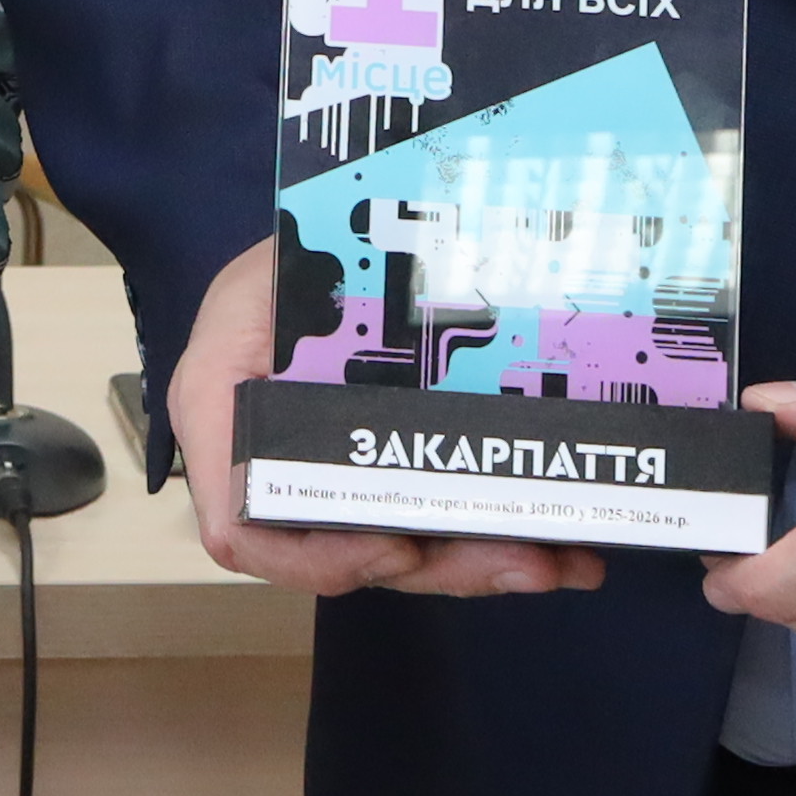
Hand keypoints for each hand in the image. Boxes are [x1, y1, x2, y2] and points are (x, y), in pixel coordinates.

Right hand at [166, 238, 603, 602]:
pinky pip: (439, 521)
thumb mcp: (266, 275)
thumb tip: (347, 378)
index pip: (244, 529)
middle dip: (444, 568)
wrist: (340, 228)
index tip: (399, 544)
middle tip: (524, 560)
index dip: (318, 558)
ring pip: (409, 550)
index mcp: (228, 423)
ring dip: (486, 563)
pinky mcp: (397, 470)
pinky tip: (567, 549)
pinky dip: (502, 537)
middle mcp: (279, 467)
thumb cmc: (292, 246)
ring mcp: (344, 476)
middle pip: (352, 554)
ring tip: (559, 560)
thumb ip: (276, 328)